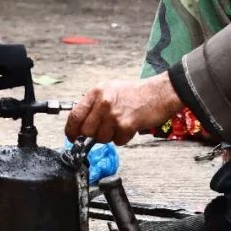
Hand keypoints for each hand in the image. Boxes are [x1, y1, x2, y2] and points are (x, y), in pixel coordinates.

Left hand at [64, 73, 184, 144]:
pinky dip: (123, 138)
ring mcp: (114, 114)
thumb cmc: (136, 92)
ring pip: (101, 138)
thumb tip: (80, 121)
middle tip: (103, 130)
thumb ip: (94, 103)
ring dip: (110, 136)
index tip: (72, 136)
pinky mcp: (126, 125)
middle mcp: (103, 102)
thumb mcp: (110, 89)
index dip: (71, 129)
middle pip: (86, 131)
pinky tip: (130, 126)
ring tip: (120, 124)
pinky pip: (117, 141)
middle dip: (93, 135)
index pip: (75, 115)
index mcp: (96, 92)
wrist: (159, 93)